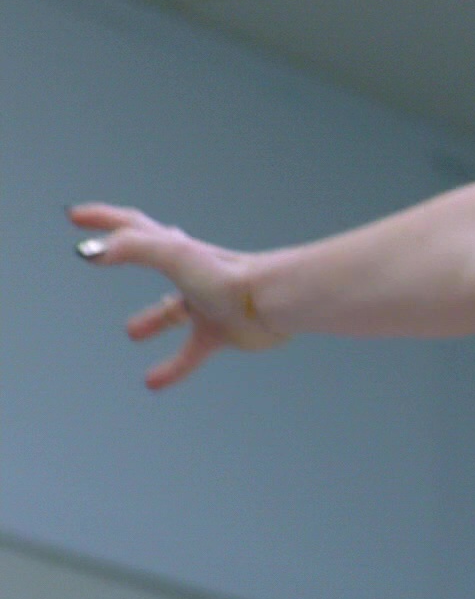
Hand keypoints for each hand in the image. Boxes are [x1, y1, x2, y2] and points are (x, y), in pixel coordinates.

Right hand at [68, 203, 290, 389]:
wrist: (274, 302)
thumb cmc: (228, 275)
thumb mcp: (172, 254)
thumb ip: (131, 248)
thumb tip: (92, 251)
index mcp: (176, 249)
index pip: (132, 227)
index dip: (103, 219)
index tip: (76, 216)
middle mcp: (192, 272)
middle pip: (151, 258)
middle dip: (125, 253)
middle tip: (100, 255)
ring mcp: (207, 302)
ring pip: (174, 311)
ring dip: (152, 320)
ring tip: (132, 332)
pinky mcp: (222, 332)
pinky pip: (191, 353)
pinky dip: (173, 367)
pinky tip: (154, 382)